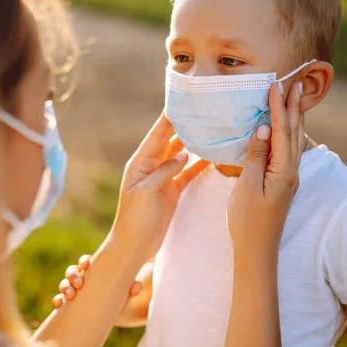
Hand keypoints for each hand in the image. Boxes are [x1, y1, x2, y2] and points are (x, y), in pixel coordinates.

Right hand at [52, 255, 141, 309]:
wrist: (112, 316)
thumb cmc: (119, 299)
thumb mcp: (125, 295)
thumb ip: (130, 289)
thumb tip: (137, 285)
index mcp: (94, 271)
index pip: (85, 261)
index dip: (84, 261)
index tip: (86, 265)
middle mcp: (81, 279)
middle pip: (72, 271)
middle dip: (73, 275)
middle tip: (79, 283)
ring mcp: (74, 290)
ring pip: (65, 284)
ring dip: (65, 287)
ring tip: (71, 295)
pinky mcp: (69, 303)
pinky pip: (60, 299)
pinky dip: (58, 300)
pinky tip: (58, 304)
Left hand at [110, 112, 209, 259]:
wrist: (134, 245)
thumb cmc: (134, 219)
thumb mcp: (146, 193)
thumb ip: (163, 172)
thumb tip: (183, 154)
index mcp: (140, 163)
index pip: (156, 136)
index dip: (168, 119)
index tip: (180, 101)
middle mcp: (151, 166)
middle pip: (169, 141)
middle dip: (183, 126)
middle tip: (201, 110)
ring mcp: (163, 178)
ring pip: (180, 155)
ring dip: (193, 143)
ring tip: (211, 128)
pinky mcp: (172, 190)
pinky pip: (187, 173)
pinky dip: (198, 165)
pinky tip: (213, 156)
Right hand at [227, 80, 304, 263]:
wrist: (257, 251)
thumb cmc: (247, 222)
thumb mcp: (247, 187)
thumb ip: (256, 156)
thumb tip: (264, 127)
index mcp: (283, 171)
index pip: (281, 132)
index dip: (278, 108)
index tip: (275, 86)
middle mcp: (291, 172)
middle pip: (294, 133)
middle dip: (293, 107)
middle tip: (294, 83)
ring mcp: (288, 179)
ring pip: (294, 141)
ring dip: (293, 118)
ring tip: (293, 99)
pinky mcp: (282, 183)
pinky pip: (288, 151)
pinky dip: (288, 134)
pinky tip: (283, 130)